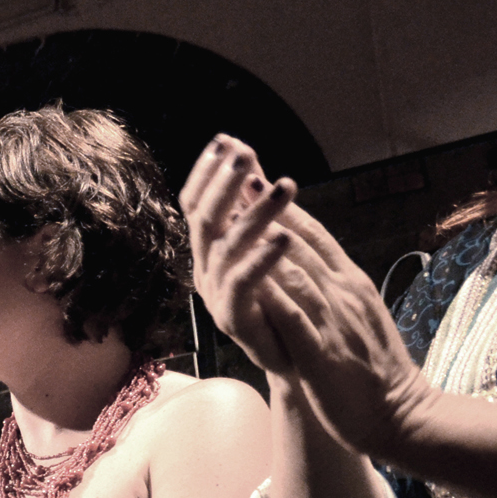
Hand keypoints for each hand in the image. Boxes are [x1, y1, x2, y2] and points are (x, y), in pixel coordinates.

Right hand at [182, 134, 300, 377]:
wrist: (300, 357)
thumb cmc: (288, 301)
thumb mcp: (270, 249)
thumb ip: (257, 213)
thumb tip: (254, 167)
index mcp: (212, 250)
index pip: (196, 204)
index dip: (207, 173)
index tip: (225, 140)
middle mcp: (207, 270)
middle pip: (204, 219)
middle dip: (223, 183)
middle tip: (245, 153)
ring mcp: (216, 296)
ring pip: (225, 247)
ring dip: (254, 213)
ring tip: (286, 186)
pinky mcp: (234, 320)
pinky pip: (241, 284)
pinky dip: (261, 259)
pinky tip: (283, 236)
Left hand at [183, 135, 426, 451]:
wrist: (400, 413)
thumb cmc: (373, 369)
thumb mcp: (355, 314)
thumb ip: (334, 286)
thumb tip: (307, 261)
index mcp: (349, 284)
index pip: (313, 236)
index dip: (284, 204)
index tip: (256, 175)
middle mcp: (343, 293)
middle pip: (301, 242)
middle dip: (268, 207)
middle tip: (240, 172)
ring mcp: (335, 320)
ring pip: (297, 271)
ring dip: (266, 239)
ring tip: (236, 210)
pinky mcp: (325, 352)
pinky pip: (297, 319)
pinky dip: (276, 294)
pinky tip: (254, 276)